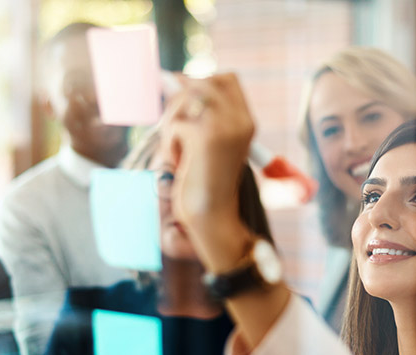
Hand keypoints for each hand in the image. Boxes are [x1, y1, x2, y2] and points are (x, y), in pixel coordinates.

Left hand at [161, 73, 255, 271]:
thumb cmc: (205, 182)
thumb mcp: (209, 143)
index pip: (226, 78)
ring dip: (171, 123)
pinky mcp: (206, 137)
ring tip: (177, 150)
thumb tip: (172, 78)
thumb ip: (200, 113)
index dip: (201, 84)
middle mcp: (239, 120)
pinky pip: (175, 124)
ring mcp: (224, 126)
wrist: (212, 216)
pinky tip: (179, 163)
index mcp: (246, 121)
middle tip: (176, 130)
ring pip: (185, 99)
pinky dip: (169, 144)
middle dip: (180, 101)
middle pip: (202, 82)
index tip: (185, 104)